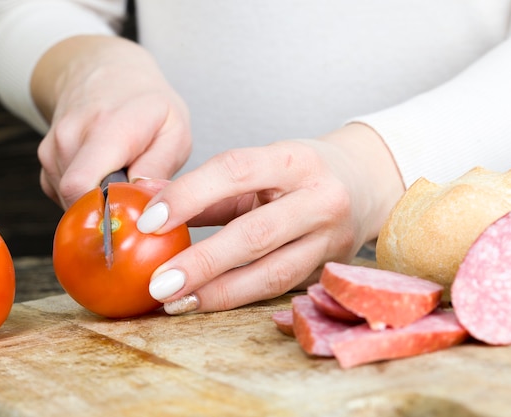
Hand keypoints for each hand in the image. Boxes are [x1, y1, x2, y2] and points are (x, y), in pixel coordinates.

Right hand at [32, 35, 190, 208]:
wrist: (107, 74)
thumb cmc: (148, 107)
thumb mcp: (174, 131)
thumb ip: (160, 168)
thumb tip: (145, 207)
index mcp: (106, 129)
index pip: (81, 185)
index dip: (103, 213)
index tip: (131, 220)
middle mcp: (70, 138)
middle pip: (78, 201)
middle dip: (108, 211)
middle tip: (135, 197)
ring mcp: (52, 151)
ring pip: (72, 203)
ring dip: (100, 203)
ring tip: (122, 177)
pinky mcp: (46, 165)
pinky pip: (65, 199)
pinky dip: (88, 197)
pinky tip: (106, 176)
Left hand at [136, 123, 404, 312]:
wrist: (364, 184)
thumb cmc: (301, 172)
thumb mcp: (260, 166)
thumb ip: (206, 187)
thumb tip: (146, 199)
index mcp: (295, 159)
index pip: (236, 171)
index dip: (189, 195)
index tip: (149, 221)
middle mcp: (320, 198)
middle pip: (256, 234)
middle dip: (202, 262)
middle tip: (158, 281)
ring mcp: (330, 239)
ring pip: (272, 274)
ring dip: (218, 293)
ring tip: (175, 301)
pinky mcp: (329, 269)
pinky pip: (280, 289)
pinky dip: (239, 298)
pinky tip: (205, 302)